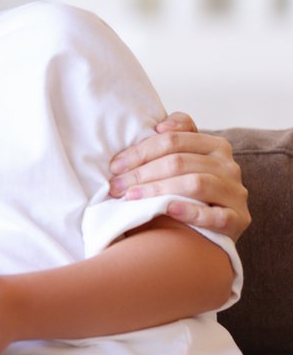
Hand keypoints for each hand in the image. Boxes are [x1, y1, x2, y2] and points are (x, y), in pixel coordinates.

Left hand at [108, 112, 249, 239]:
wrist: (208, 228)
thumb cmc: (185, 190)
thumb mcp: (180, 160)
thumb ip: (173, 139)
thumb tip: (159, 126)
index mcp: (215, 145)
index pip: (174, 140)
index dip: (141, 151)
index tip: (115, 166)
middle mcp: (229, 166)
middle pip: (180, 162)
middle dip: (142, 173)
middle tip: (116, 185)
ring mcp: (236, 193)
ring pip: (196, 183)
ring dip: (158, 189)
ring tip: (132, 196)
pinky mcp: (239, 220)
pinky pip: (217, 216)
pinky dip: (191, 212)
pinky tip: (169, 209)